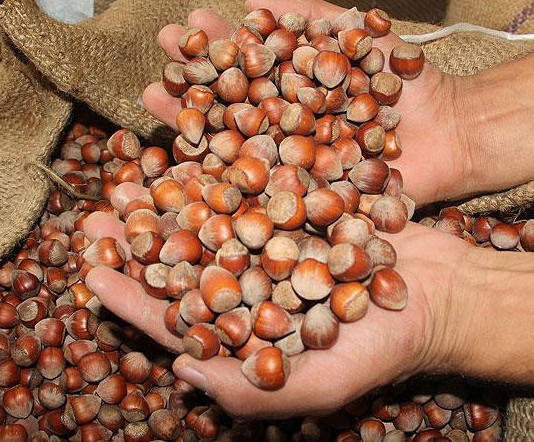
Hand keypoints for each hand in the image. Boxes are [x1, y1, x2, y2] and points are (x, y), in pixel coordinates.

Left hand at [85, 200, 475, 417]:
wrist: (443, 294)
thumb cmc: (384, 350)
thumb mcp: (321, 385)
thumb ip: (251, 389)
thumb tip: (181, 373)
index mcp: (245, 329)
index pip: (176, 317)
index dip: (131, 296)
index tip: (90, 271)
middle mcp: (251, 282)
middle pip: (184, 260)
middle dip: (140, 237)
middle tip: (98, 211)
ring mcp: (273, 241)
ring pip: (210, 216)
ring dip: (169, 196)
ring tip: (131, 171)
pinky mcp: (299, 205)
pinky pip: (252, 183)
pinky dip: (221, 164)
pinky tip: (192, 144)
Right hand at [141, 0, 479, 205]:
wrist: (455, 135)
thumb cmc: (411, 86)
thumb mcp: (362, 38)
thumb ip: (315, 19)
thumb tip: (256, 2)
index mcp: (296, 92)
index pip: (244, 67)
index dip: (214, 49)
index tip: (182, 27)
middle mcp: (286, 130)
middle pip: (228, 108)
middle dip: (191, 85)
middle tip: (155, 62)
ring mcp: (294, 168)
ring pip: (232, 151)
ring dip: (191, 129)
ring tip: (151, 101)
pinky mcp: (306, 206)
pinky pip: (259, 199)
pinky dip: (221, 189)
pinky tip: (182, 172)